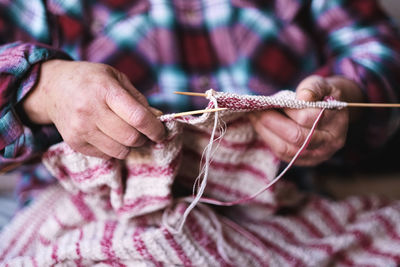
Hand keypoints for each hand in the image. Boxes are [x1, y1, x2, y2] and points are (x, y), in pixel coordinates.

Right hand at [22, 60, 164, 158]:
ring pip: (120, 151)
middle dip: (144, 138)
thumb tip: (158, 118)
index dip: (155, 128)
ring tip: (126, 133)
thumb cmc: (91, 80)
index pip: (137, 117)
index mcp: (105, 90)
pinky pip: (106, 156)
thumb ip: (139, 99)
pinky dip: (114, 149)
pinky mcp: (75, 143)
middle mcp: (90, 110)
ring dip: (130, 145)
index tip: (161, 132)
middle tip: (144, 131)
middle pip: (131, 138)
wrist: (53, 88)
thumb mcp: (116, 78)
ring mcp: (81, 129)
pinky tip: (109, 135)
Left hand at [249, 75, 363, 165]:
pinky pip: (284, 155)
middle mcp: (330, 142)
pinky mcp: (305, 161)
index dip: (287, 110)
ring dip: (266, 133)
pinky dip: (270, 140)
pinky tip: (261, 128)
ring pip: (287, 149)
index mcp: (336, 122)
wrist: (333, 112)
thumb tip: (302, 97)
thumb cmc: (324, 95)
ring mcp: (318, 155)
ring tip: (254, 118)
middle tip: (255, 110)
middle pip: (297, 138)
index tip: (271, 101)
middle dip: (271, 123)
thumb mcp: (322, 84)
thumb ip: (313, 87)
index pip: (308, 118)